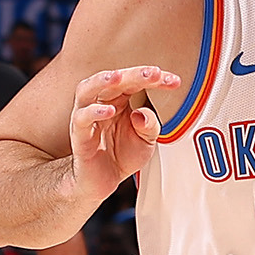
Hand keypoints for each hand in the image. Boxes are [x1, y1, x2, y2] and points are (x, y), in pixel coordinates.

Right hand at [70, 66, 180, 201]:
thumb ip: (150, 125)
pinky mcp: (80, 135)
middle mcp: (102, 104)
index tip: (173, 81)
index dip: (155, 79)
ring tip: (118, 76)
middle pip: (113, 80)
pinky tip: (109, 111)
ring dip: (102, 80)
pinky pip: (82, 119)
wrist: (102, 181)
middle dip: (134, 74)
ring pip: (87, 90)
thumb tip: (142, 113)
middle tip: (153, 72)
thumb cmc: (121, 155)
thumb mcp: (146, 140)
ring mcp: (88, 118)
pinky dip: (94, 111)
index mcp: (120, 101)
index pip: (135, 82)